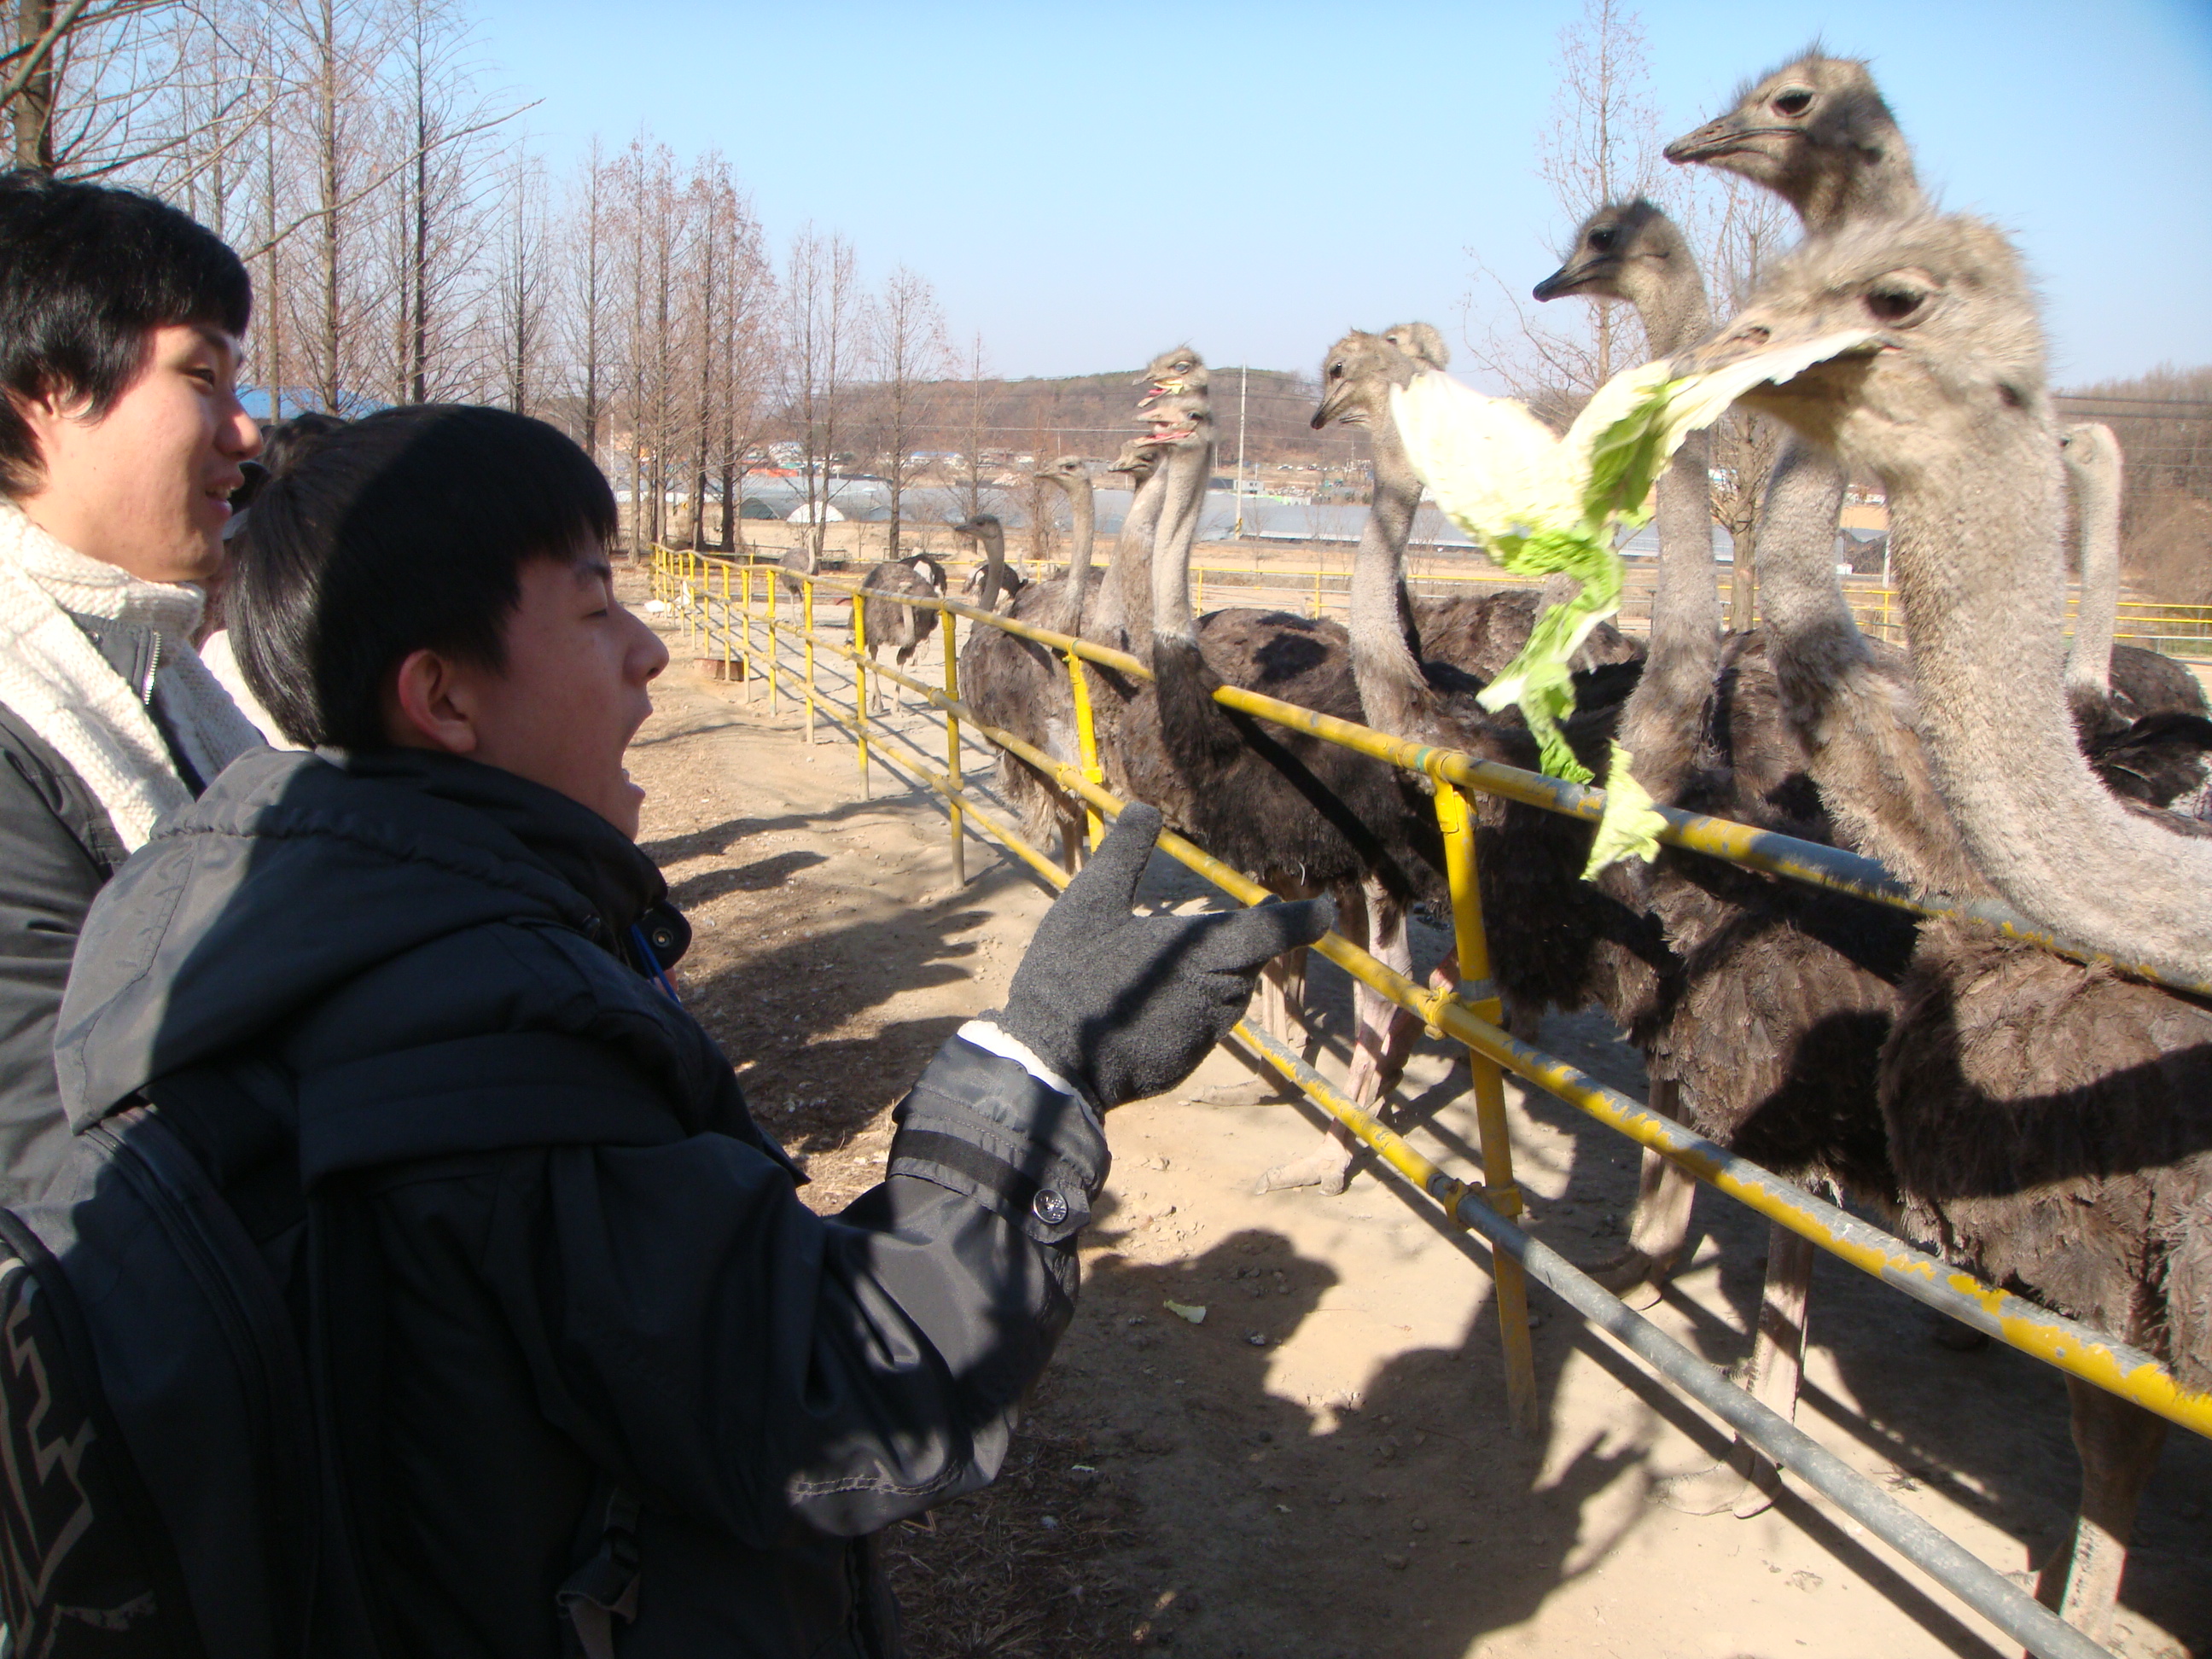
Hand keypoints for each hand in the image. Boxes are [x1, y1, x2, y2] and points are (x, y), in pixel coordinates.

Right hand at [996, 804, 1333, 1108]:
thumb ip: (1124, 855)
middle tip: (1254, 913)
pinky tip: (1152, 1001)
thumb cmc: (1072, 975)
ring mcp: (1202, 1035)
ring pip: (1225, 994)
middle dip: (1243, 941)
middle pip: (1246, 962)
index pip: (1268, 930)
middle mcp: (1216, 997)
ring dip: (1214, 974)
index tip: (1323, 908)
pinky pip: (1201, 1024)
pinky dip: (1187, 1006)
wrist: (1050, 1062)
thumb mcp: (1090, 902)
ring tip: (1184, 958)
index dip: (1300, 919)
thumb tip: (1145, 808)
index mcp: (1203, 953)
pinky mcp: (1184, 1061)